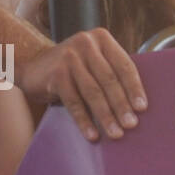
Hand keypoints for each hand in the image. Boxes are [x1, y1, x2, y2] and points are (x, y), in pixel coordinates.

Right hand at [16, 28, 146, 142]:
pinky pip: (74, 102)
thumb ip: (112, 73)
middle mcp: (86, 44)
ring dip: (106, 116)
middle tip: (131, 124)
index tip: (142, 108)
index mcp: (102, 39)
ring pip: (93, 92)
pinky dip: (84, 120)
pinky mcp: (56, 74)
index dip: (135, 88)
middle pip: (109, 79)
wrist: (32, 65)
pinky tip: (92, 134)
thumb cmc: (72, 68)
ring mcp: (69, 57)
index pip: (124, 65)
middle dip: (122, 105)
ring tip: (116, 134)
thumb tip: (137, 106)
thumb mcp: (93, 62)